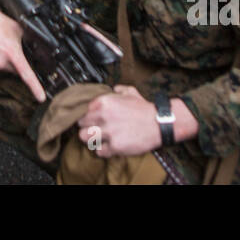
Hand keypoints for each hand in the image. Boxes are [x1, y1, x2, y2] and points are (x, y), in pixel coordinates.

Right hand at [0, 0, 44, 101]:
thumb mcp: (19, 30)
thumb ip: (29, 41)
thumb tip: (39, 48)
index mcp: (12, 53)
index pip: (26, 74)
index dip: (35, 87)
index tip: (41, 97)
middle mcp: (1, 61)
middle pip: (16, 70)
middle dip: (18, 63)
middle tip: (14, 48)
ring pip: (5, 68)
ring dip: (7, 60)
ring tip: (2, 44)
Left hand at [77, 86, 197, 156]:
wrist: (160, 123)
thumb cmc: (145, 108)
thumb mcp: (130, 92)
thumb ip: (117, 90)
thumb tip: (111, 89)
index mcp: (104, 102)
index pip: (81, 109)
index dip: (85, 115)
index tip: (89, 118)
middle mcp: (103, 116)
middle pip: (80, 124)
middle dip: (86, 126)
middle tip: (95, 128)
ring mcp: (108, 132)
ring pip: (84, 138)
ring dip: (91, 139)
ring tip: (100, 138)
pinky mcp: (115, 146)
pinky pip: (99, 151)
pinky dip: (103, 150)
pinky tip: (110, 146)